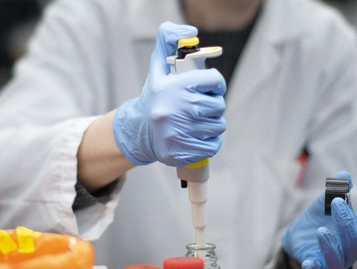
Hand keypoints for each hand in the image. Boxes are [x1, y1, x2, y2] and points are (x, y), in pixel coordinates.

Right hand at [113, 22, 226, 166]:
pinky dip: (211, 143)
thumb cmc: (154, 97)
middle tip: (202, 108)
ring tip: (199, 123)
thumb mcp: (158, 68)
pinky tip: (200, 137)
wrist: (138, 131)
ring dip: (213, 125)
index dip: (216, 84)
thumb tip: (188, 29)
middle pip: (218, 106)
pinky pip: (212, 146)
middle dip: (213, 107)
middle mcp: (175, 109)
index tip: (211, 89)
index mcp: (173, 86)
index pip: (214, 80)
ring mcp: (178, 132)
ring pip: (218, 126)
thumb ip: (167, 41)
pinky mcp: (180, 151)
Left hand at [281, 171, 356, 268]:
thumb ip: (338, 190)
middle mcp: (349, 252)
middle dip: (346, 223)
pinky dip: (312, 267)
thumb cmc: (324, 217)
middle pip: (354, 245)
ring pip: (337, 262)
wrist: (302, 234)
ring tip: (321, 230)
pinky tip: (308, 262)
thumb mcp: (329, 201)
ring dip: (330, 246)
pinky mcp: (315, 265)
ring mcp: (332, 261)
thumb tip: (344, 175)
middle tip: (337, 202)